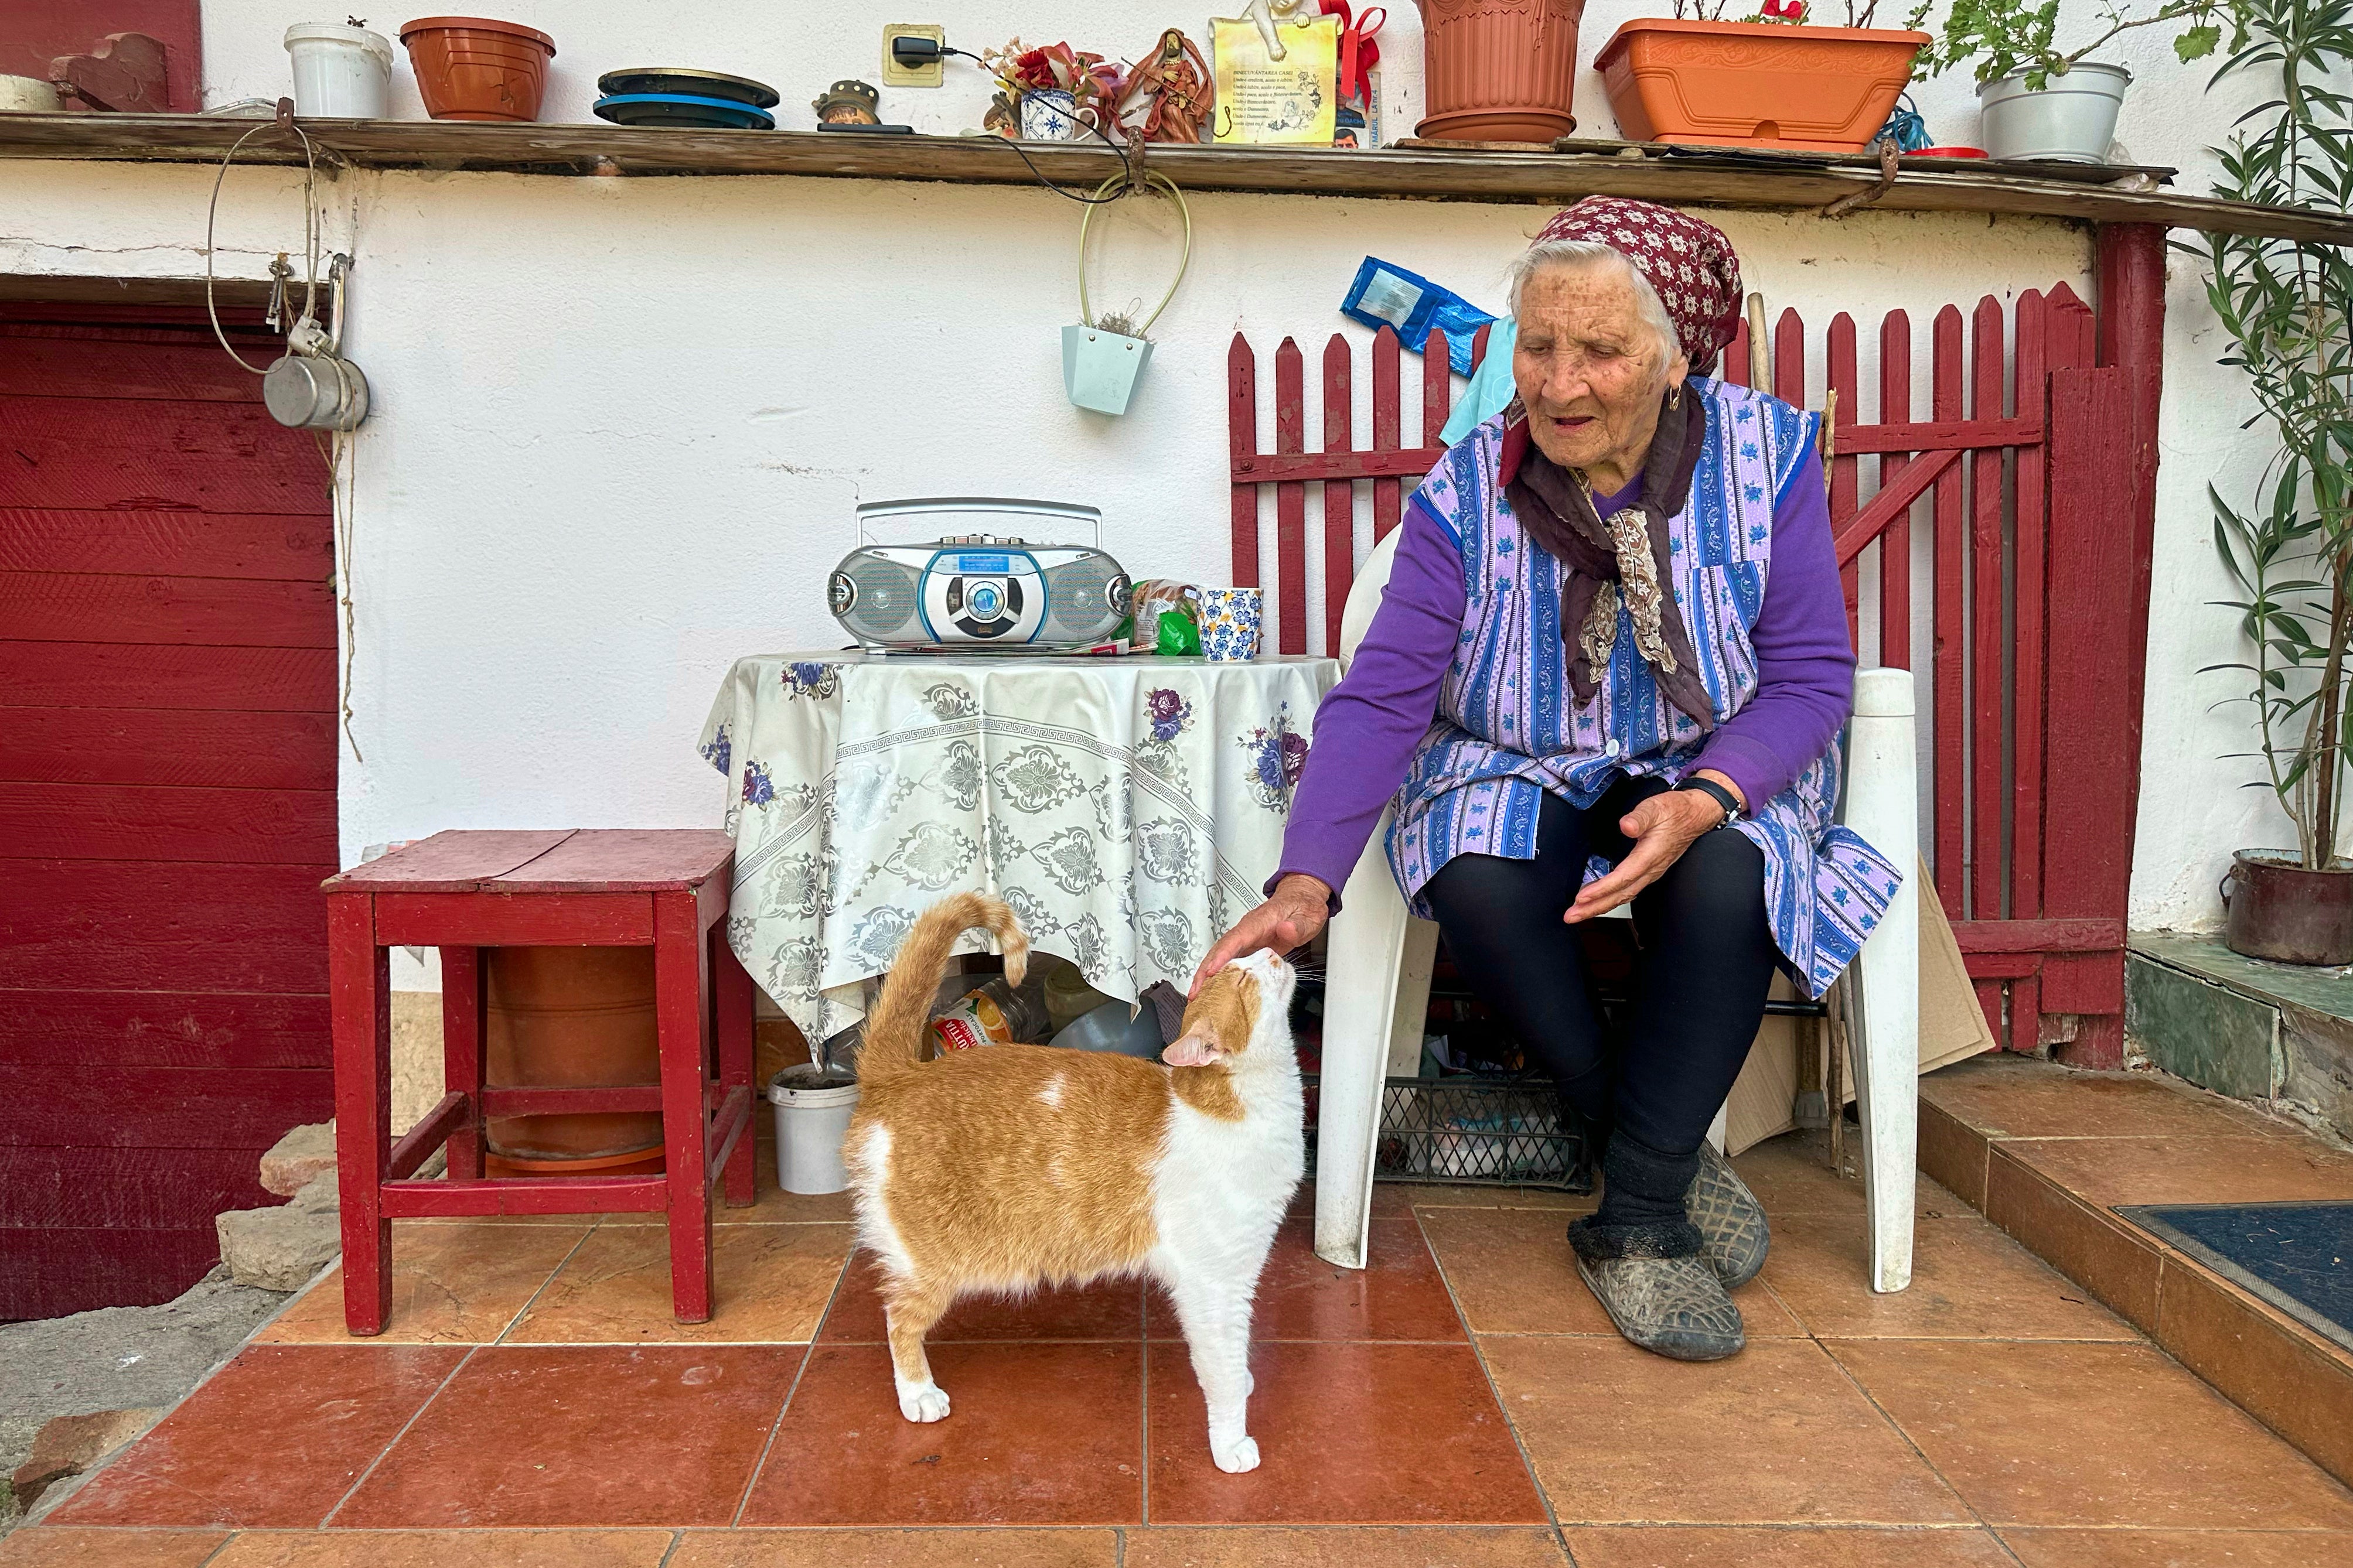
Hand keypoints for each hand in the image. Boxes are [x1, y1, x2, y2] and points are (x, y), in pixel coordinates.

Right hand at [1192, 873, 1330, 993]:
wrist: (1302, 899)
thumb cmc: (1302, 907)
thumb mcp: (1307, 915)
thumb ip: (1297, 924)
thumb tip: (1286, 929)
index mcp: (1259, 922)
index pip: (1236, 938)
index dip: (1222, 955)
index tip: (1211, 971)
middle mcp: (1247, 930)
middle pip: (1220, 949)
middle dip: (1205, 970)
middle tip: (1196, 992)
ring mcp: (1245, 939)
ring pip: (1220, 956)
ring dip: (1206, 975)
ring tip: (1197, 996)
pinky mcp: (1248, 948)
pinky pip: (1228, 961)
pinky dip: (1217, 975)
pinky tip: (1212, 989)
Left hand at [1564, 770, 1744, 923]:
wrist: (1695, 814)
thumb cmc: (1675, 810)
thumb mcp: (1656, 807)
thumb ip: (1640, 817)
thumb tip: (1626, 825)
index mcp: (1650, 856)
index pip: (1622, 878)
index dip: (1601, 889)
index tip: (1580, 897)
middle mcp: (1651, 870)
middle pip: (1621, 895)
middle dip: (1595, 907)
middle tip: (1571, 916)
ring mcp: (1651, 873)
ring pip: (1623, 896)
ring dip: (1600, 906)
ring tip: (1578, 913)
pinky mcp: (1648, 871)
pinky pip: (1627, 890)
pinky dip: (1610, 898)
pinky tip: (1597, 900)